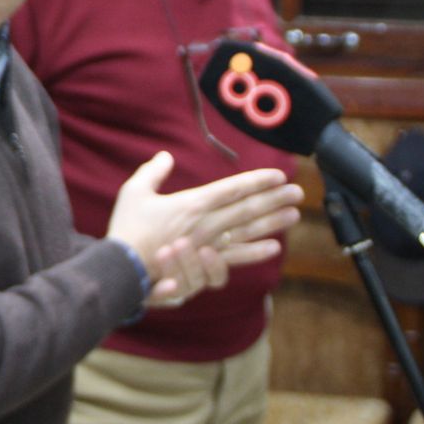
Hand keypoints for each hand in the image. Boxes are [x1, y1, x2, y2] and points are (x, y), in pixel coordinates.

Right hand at [108, 151, 302, 305]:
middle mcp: (207, 223)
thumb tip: (165, 157)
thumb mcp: (134, 192)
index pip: (232, 189)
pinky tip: (274, 247)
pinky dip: (256, 253)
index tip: (279, 175)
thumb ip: (152, 172)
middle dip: (274, 199)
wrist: (125, 266)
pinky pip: (237, 257)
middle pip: (247, 208)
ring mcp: (209, 244)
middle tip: (298, 193)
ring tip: (294, 214)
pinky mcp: (205, 262)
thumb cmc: (127, 228)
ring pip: (247, 231)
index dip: (257, 181)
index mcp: (192, 203)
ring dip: (273, 222)